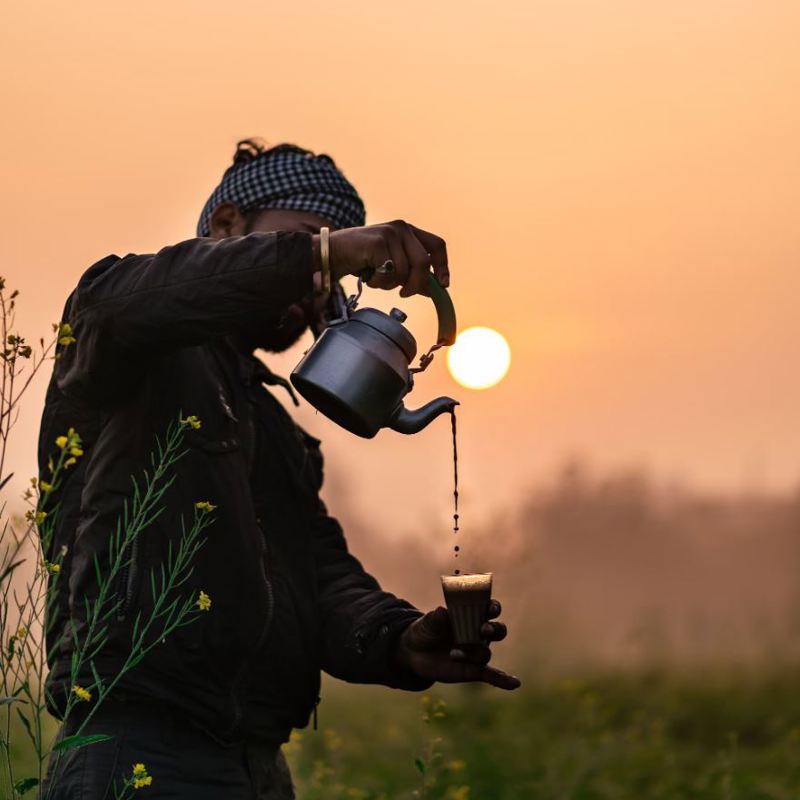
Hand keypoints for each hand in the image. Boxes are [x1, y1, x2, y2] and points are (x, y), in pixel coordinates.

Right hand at [322, 220, 449, 297]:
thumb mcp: (392, 265)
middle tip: (404, 294)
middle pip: (423, 263)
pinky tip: (368, 275)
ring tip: (376, 278)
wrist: (332, 254)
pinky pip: (389, 273)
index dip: (443, 267)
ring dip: (390, 284)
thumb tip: (434, 289)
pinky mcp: (378, 243)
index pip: (437, 246)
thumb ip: (412, 272)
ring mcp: (390, 233)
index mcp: (409, 231)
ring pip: (405, 272)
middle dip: (416, 284)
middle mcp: (402, 228)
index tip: (444, 285)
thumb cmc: (362, 261)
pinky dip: (378, 281)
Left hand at [394, 600, 520, 689]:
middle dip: (494, 629)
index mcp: (472, 615)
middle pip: (497, 630)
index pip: (489, 609)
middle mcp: (479, 633)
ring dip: (472, 654)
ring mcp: (477, 652)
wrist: (415, 652)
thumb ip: (436, 618)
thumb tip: (442, 610)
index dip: (493, 607)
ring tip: (453, 654)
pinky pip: (492, 675)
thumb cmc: (426, 630)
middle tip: (483, 629)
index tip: (490, 608)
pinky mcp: (473, 670)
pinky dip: (503, 680)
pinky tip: (515, 684)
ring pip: (485, 653)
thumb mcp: (427, 622)